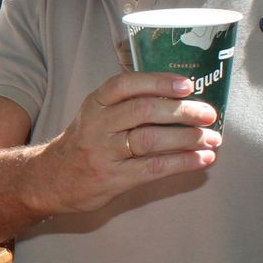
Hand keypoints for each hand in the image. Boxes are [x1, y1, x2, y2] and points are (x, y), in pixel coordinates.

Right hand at [42, 71, 220, 212]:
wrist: (50, 180)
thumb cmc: (83, 143)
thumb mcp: (95, 115)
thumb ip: (127, 103)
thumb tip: (179, 97)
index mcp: (95, 103)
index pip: (126, 84)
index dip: (158, 82)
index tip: (187, 85)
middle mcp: (97, 125)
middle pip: (144, 110)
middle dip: (182, 111)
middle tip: (208, 114)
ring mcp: (104, 152)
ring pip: (151, 139)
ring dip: (188, 138)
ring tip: (212, 139)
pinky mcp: (114, 178)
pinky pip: (154, 168)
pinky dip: (183, 162)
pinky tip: (203, 160)